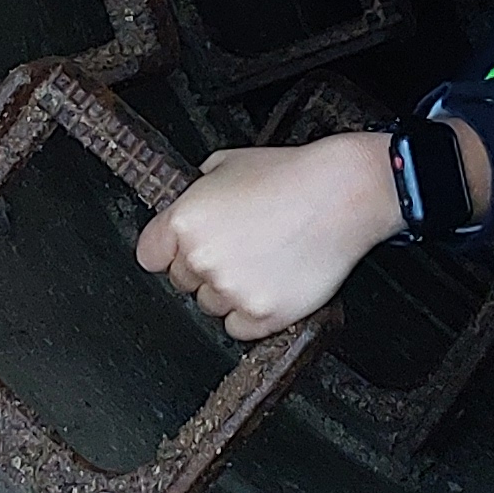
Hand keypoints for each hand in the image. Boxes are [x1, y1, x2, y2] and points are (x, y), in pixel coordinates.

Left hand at [134, 129, 404, 339]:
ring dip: (229, 292)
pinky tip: (270, 283)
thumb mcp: (227, 164)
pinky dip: (251, 313)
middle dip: (204, 269)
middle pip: (183, 282)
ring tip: (262, 261)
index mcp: (186, 220)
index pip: (149, 255)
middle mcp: (202, 258)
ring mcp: (232, 289)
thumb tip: (186, 209)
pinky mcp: (263, 314)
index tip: (180, 251)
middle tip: (238, 248)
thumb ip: (196, 193)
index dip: (167, 251)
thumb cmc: (292, 175)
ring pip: (211, 306)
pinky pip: (239, 328)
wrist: (343, 194)